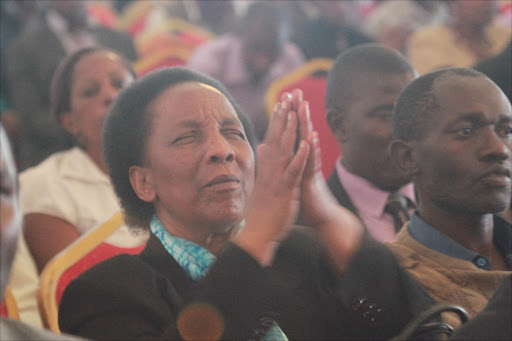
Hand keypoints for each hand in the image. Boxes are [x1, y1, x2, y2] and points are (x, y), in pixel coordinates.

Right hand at [234, 93, 309, 265]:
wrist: (256, 232)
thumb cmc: (260, 209)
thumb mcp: (262, 183)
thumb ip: (264, 164)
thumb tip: (263, 149)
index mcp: (267, 167)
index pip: (272, 138)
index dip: (277, 120)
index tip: (281, 102)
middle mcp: (270, 169)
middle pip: (276, 138)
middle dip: (283, 117)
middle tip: (287, 97)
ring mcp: (277, 179)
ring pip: (284, 151)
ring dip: (290, 131)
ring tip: (295, 112)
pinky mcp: (285, 190)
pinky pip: (294, 171)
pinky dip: (300, 157)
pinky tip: (306, 144)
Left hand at [294, 89, 363, 272]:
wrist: (322, 218)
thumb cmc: (307, 199)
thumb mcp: (292, 179)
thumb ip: (285, 164)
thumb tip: (276, 151)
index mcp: (297, 159)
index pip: (291, 134)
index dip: (287, 117)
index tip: (282, 99)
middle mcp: (305, 160)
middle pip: (300, 132)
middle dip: (297, 112)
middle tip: (295, 92)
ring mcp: (310, 168)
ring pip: (308, 143)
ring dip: (305, 125)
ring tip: (303, 106)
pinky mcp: (312, 180)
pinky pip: (312, 163)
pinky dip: (311, 150)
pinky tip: (310, 137)